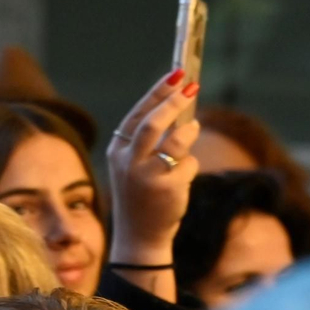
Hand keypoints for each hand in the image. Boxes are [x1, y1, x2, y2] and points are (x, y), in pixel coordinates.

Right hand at [106, 69, 201, 302]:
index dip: (158, 92)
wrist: (139, 235)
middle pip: (153, 124)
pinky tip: (182, 179)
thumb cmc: (141, 194)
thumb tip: (182, 102)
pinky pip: (189, 164)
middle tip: (191, 86)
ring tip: (191, 131)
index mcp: (118, 151)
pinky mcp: (166, 188)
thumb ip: (152, 139)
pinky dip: (190, 166)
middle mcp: (128, 162)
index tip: (177, 74)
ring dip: (189, 132)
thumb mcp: (137, 164)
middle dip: (173, 102)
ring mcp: (146, 176)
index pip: (138, 114)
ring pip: (176, 140)